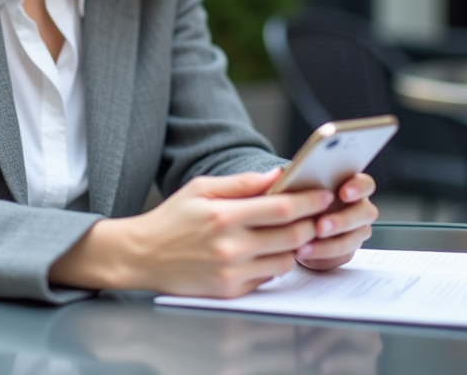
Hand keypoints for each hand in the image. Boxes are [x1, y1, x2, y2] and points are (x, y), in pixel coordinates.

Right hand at [50, 168, 331, 297]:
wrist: (142, 256)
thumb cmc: (172, 218)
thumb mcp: (201, 189)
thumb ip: (241, 183)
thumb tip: (279, 174)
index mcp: (224, 216)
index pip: (281, 208)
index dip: (308, 201)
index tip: (323, 194)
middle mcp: (231, 247)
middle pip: (292, 236)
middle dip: (311, 223)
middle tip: (319, 213)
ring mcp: (232, 273)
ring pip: (286, 260)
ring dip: (296, 245)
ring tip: (294, 231)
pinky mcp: (230, 291)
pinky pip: (268, 277)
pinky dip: (275, 263)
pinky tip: (269, 250)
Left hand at [294, 173, 377, 271]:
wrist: (292, 226)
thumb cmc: (296, 201)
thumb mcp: (294, 189)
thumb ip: (297, 180)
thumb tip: (280, 173)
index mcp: (350, 185)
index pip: (365, 184)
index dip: (358, 188)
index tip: (343, 193)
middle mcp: (358, 207)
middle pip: (365, 212)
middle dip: (343, 220)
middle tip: (321, 226)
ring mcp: (356, 229)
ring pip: (355, 237)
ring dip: (331, 243)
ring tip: (305, 244)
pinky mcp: (348, 249)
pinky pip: (343, 253)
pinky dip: (323, 253)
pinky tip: (304, 251)